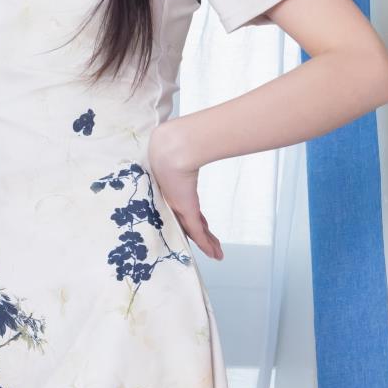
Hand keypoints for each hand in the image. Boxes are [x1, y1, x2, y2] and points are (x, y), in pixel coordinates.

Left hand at [147, 117, 222, 260]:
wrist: (170, 149)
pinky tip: (215, 254)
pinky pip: (197, 234)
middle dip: (201, 234)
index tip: (201, 224)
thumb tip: (193, 132)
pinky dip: (207, 245)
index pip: (184, 208)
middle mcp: (174, 201)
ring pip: (195, 232)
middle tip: (209, 244)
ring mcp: (179, 208)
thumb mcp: (180, 150)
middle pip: (189, 223)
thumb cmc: (172, 145)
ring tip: (217, 253)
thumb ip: (187, 147)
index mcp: (171, 190)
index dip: (192, 218)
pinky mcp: (185, 211)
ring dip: (207, 243)